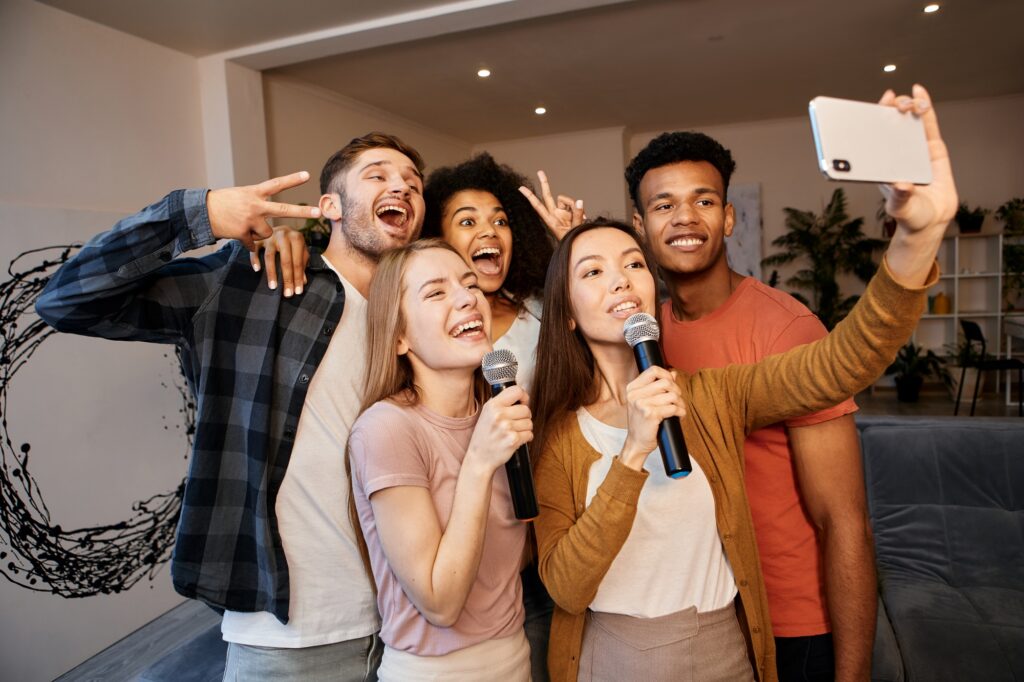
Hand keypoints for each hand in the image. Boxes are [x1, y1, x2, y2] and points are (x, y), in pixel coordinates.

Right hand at [207, 171, 319, 250]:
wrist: (201, 213)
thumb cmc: (223, 203)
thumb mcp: (241, 195)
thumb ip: (257, 201)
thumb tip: (270, 217)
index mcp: (254, 193)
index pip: (277, 184)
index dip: (292, 179)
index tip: (307, 175)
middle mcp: (254, 205)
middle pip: (283, 209)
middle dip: (302, 212)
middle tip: (318, 212)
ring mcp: (249, 220)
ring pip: (267, 233)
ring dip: (258, 234)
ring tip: (244, 226)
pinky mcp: (243, 233)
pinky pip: (253, 244)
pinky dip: (247, 243)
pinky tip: (236, 234)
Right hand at [251, 226, 309, 296]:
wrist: (280, 229)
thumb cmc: (292, 243)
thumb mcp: (300, 251)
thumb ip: (302, 265)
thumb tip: (302, 282)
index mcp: (296, 238)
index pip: (298, 262)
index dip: (298, 278)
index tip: (298, 292)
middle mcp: (283, 235)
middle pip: (285, 260)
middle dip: (287, 279)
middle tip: (287, 294)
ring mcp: (269, 236)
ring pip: (270, 257)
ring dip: (271, 273)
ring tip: (273, 287)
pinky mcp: (257, 239)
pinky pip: (254, 250)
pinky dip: (255, 260)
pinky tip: (257, 270)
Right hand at [466, 386, 532, 473]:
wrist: (479, 457)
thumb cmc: (485, 435)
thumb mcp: (487, 413)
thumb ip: (502, 403)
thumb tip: (521, 395)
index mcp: (493, 405)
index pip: (517, 390)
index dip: (524, 396)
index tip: (523, 402)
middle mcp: (499, 415)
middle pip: (526, 409)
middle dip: (524, 416)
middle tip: (515, 422)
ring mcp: (507, 428)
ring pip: (529, 423)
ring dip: (525, 428)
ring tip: (513, 432)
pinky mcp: (513, 440)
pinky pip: (529, 434)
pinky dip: (525, 438)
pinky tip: (516, 439)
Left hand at [519, 170, 585, 240]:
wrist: (579, 244)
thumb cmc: (572, 241)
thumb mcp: (575, 229)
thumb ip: (577, 215)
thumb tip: (579, 201)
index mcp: (550, 220)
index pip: (538, 206)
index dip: (530, 196)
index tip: (521, 188)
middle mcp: (555, 214)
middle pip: (548, 196)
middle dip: (544, 183)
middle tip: (540, 172)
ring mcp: (562, 212)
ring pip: (566, 200)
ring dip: (573, 207)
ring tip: (580, 219)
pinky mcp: (569, 211)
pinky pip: (574, 203)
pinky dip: (578, 209)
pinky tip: (582, 218)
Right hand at [620, 367, 686, 469]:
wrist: (636, 443)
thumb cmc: (642, 422)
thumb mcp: (645, 401)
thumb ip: (657, 386)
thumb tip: (673, 373)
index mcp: (632, 388)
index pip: (653, 370)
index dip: (666, 375)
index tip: (672, 384)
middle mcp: (634, 394)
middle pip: (665, 383)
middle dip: (677, 391)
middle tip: (678, 400)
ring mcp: (641, 404)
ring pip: (672, 396)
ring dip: (680, 403)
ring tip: (679, 410)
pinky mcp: (650, 414)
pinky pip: (673, 408)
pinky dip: (681, 412)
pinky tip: (679, 416)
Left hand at [878, 85, 957, 233]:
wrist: (933, 221)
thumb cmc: (910, 215)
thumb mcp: (901, 207)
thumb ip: (900, 197)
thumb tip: (900, 185)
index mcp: (881, 165)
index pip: (871, 138)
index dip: (868, 120)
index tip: (865, 109)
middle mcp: (895, 153)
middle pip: (889, 124)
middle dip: (888, 109)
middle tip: (890, 103)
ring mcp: (914, 148)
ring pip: (908, 120)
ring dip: (907, 105)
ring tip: (908, 102)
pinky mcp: (932, 148)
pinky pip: (928, 124)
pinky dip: (925, 107)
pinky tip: (920, 92)